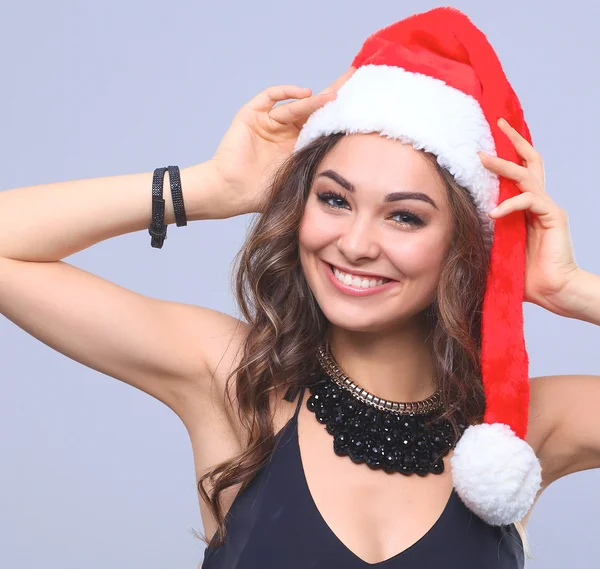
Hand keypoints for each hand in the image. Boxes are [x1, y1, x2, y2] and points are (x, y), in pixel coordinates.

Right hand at [208, 67, 355, 216]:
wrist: (230, 192)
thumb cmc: (259, 195)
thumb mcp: (296, 183)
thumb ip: (315, 175)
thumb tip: (348, 177)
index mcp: (297, 148)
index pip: (322, 127)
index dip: (339, 116)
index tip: (360, 106)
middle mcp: (285, 133)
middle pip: (313, 110)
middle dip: (333, 96)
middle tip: (354, 79)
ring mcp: (268, 123)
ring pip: (296, 107)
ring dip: (315, 101)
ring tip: (334, 96)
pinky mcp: (252, 116)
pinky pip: (270, 98)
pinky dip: (286, 92)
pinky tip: (305, 94)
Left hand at [478, 118, 579, 316]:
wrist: (552, 290)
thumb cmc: (524, 272)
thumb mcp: (497, 247)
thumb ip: (485, 233)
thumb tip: (458, 226)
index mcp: (527, 207)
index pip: (519, 172)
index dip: (507, 154)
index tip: (489, 138)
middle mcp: (538, 201)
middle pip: (530, 160)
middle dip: (514, 140)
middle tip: (498, 123)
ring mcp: (546, 207)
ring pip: (525, 175)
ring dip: (503, 166)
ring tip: (482, 158)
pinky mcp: (552, 216)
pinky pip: (529, 200)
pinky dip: (509, 204)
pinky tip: (494, 214)